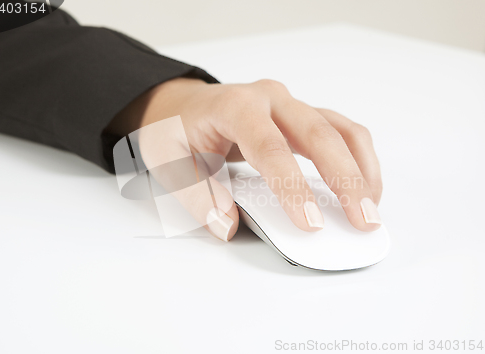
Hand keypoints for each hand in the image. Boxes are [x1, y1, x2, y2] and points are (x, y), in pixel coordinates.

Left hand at [106, 78, 382, 240]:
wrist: (182, 105)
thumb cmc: (177, 129)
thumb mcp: (168, 162)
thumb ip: (196, 195)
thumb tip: (227, 225)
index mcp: (235, 106)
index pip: (270, 147)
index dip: (293, 186)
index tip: (310, 223)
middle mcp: (270, 99)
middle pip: (319, 134)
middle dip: (346, 179)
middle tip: (362, 220)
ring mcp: (290, 105)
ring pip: (340, 129)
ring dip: (362, 169)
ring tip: (372, 208)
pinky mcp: (302, 117)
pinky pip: (341, 132)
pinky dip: (358, 159)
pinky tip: (364, 187)